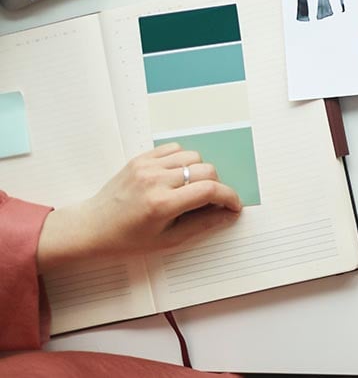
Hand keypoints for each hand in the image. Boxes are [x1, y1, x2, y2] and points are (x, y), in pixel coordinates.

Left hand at [36, 145, 241, 271]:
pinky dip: (183, 160)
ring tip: (189, 189)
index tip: (234, 205)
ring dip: (199, 172)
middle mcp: (155, 180)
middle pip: (206, 170)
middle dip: (216, 186)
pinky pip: (174, 149)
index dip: (229, 197)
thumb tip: (227, 214)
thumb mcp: (167, 241)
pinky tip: (177, 176)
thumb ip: (202, 224)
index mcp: (162, 204)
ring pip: (193, 156)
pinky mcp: (140, 158)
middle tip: (210, 201)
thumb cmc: (125, 240)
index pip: (210, 190)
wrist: (90, 228)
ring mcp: (147, 166)